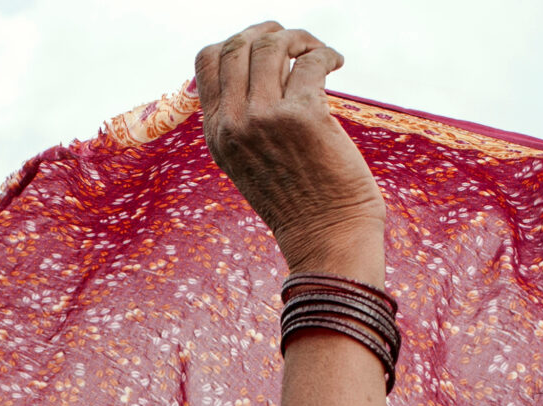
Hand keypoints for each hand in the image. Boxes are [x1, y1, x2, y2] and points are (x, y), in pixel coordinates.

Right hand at [195, 23, 385, 278]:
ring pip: (272, 46)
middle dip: (269, 32)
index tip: (264, 44)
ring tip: (319, 52)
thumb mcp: (249, 163)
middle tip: (296, 41)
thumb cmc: (297, 202)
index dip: (237, 41)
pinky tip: (336, 63)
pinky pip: (310, 61)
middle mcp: (234, 124)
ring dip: (300, 38)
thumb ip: (244, 121)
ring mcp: (265, 119)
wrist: (325, 237)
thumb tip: (265, 69)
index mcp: (217, 133)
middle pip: (237, 45)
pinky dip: (326, 53)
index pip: (206, 61)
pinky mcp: (303, 116)